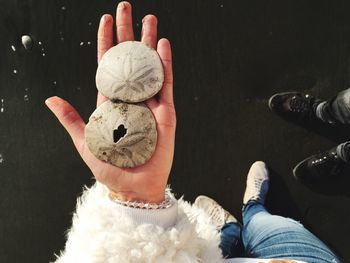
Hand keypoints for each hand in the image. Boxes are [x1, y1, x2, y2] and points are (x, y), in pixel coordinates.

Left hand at [45, 1, 175, 202]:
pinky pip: (165, 83)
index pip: (108, 66)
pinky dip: (165, 64)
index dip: (107, 42)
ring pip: (149, 66)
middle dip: (128, 34)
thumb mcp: (85, 142)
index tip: (106, 20)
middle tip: (128, 8)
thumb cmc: (110, 168)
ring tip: (150, 20)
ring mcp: (149, 103)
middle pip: (129, 60)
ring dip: (149, 43)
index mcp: (110, 102)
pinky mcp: (165, 112)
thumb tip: (50, 99)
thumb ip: (71, 119)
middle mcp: (131, 98)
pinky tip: (163, 45)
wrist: (134, 187)